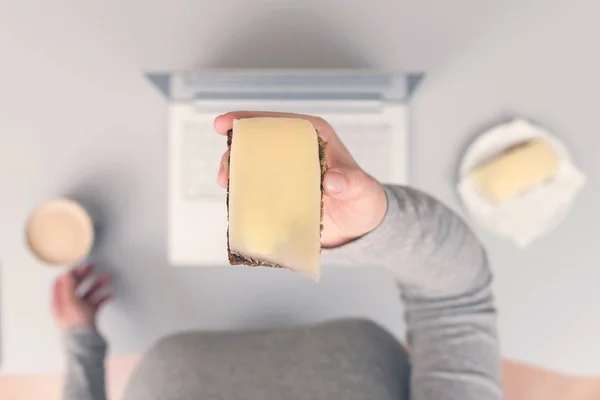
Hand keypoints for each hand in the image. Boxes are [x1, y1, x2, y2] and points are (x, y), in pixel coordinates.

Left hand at [51, 264, 111, 330]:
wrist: (85, 342)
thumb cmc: (76, 324)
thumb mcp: (70, 302)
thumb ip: (68, 286)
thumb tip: (66, 273)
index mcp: (60, 301)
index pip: (61, 282)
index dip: (70, 272)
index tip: (78, 266)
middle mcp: (68, 305)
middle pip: (75, 286)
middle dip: (84, 275)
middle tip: (91, 267)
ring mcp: (79, 309)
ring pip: (88, 292)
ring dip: (97, 284)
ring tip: (106, 278)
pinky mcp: (89, 314)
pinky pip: (97, 302)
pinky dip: (103, 297)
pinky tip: (109, 294)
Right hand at [215, 111, 387, 247]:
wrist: (360, 227)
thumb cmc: (364, 200)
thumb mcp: (362, 190)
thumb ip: (352, 182)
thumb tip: (333, 181)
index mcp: (314, 137)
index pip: (279, 122)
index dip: (249, 120)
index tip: (224, 123)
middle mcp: (296, 151)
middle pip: (258, 143)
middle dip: (235, 151)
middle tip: (225, 170)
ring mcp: (286, 173)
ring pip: (252, 166)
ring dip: (235, 173)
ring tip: (227, 185)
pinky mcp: (280, 194)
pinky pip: (257, 190)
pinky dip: (243, 194)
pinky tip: (235, 201)